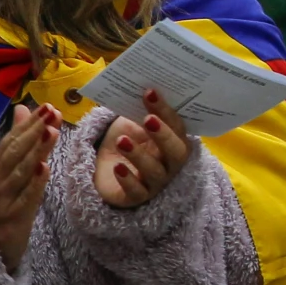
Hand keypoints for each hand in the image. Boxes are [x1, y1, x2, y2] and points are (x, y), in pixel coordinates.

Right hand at [0, 103, 58, 272]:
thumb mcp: (4, 171)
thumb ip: (16, 141)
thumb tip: (23, 109)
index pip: (10, 141)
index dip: (28, 124)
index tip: (47, 107)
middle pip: (15, 152)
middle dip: (34, 131)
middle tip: (53, 113)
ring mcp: (2, 199)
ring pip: (21, 171)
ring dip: (36, 151)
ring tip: (51, 132)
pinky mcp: (12, 217)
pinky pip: (25, 197)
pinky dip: (34, 183)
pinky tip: (44, 168)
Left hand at [96, 89, 194, 208]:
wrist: (109, 171)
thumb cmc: (128, 142)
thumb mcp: (134, 125)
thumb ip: (140, 111)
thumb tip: (141, 87)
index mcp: (174, 141)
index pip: (177, 126)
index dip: (165, 110)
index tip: (149, 93)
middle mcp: (170, 163)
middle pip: (175, 152)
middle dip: (163, 135)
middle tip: (147, 119)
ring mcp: (156, 182)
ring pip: (155, 172)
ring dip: (139, 155)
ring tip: (122, 141)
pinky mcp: (137, 197)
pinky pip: (136, 191)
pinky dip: (128, 179)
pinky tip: (117, 167)